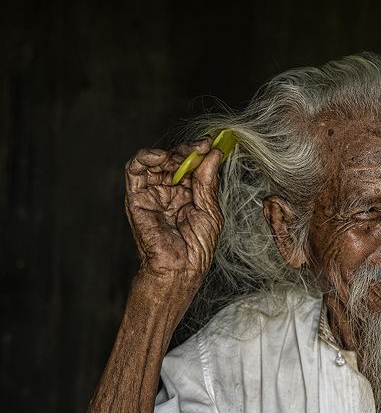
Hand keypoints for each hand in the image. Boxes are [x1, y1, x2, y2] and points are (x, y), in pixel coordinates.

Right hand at [124, 139, 223, 285]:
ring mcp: (152, 193)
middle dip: (187, 150)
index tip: (212, 144)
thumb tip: (213, 154)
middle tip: (200, 147)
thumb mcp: (210, 210)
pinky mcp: (136, 198)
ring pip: (154, 162)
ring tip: (182, 155)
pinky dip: (145, 158)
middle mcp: (169, 190)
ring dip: (169, 153)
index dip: (200, 153)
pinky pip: (135, 171)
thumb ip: (208, 182)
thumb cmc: (197, 247)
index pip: (192, 165)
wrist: (181, 268)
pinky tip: (161, 157)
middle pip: (174, 160)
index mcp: (188, 193)